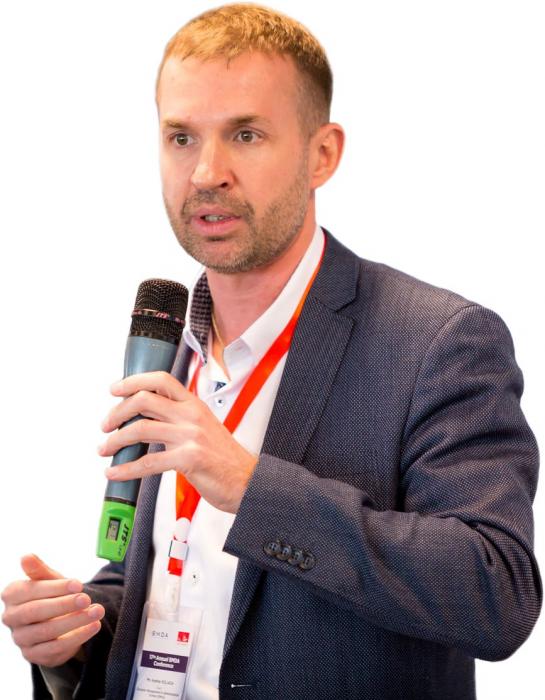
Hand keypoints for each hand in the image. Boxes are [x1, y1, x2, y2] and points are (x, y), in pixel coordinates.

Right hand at [1, 554, 104, 666]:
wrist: (58, 619)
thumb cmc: (51, 594)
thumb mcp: (49, 579)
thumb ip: (39, 570)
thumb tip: (26, 556)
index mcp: (12, 594)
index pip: (30, 591)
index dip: (55, 587)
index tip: (78, 584)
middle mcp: (11, 618)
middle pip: (35, 612)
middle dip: (63, 604)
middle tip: (86, 599)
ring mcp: (21, 639)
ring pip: (46, 631)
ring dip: (75, 621)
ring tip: (97, 611)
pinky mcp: (33, 655)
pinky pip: (55, 648)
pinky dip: (77, 637)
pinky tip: (94, 626)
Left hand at [98, 371, 257, 512]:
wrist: (248, 481)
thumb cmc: (225, 459)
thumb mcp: (203, 428)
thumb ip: (178, 420)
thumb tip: (148, 420)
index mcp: (194, 405)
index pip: (161, 380)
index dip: (134, 381)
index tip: (115, 389)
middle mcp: (191, 416)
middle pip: (144, 400)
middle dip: (117, 412)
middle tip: (106, 425)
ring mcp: (190, 436)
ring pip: (141, 429)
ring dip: (115, 440)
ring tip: (105, 449)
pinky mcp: (189, 459)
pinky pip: (148, 462)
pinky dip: (125, 468)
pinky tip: (115, 473)